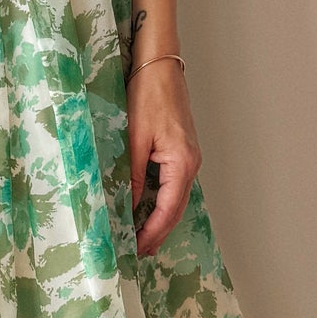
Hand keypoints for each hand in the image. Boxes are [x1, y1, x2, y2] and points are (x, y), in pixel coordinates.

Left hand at [127, 57, 200, 256]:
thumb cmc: (147, 95)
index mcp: (182, 162)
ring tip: (140, 238)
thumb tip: (125, 207)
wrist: (159, 65)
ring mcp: (188, 158)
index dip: (152, 233)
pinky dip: (160, 202)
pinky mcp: (181, 151)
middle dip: (157, 232)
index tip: (136, 249)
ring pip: (175, 198)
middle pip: (176, 209)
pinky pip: (172, 185)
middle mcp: (191, 164)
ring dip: (159, 219)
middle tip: (137, 252)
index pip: (168, 210)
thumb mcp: (134, 138)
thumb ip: (130, 175)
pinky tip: (146, 209)